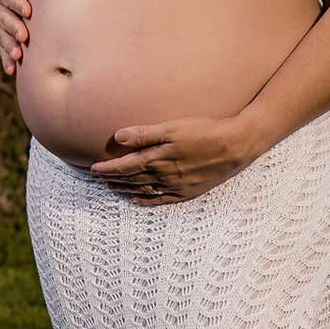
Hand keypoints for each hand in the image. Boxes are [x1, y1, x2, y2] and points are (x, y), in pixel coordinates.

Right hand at [0, 0, 42, 74]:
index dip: (17, 2)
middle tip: (24, 36)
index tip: (28, 10)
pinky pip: (2, 50)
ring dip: (9, 45)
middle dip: (13, 27)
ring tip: (18, 54)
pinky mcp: (2, 38)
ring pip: (1, 36)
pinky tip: (11, 70)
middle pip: (2, 18)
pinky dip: (6, 60)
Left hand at [91, 116, 259, 204]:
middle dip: (113, 179)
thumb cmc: (205, 131)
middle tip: (97, 179)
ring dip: (126, 189)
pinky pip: (162, 200)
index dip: (107, 169)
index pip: (124, 166)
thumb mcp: (172, 127)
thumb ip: (145, 134)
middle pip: (131, 179)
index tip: (93, 169)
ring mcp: (176, 186)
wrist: (236, 145)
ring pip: (144, 190)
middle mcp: (164, 176)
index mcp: (157, 159)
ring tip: (112, 188)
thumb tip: (118, 137)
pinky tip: (137, 201)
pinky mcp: (189, 191)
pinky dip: (147, 201)